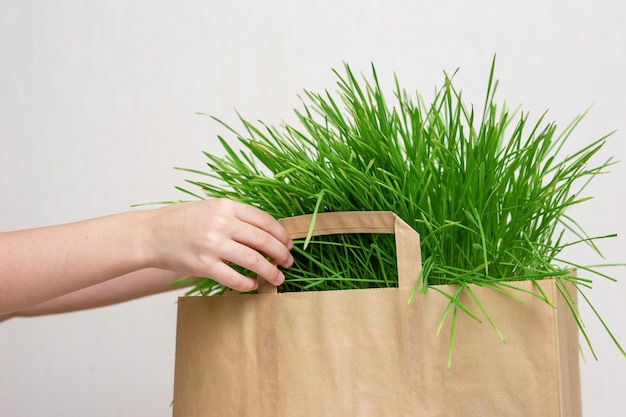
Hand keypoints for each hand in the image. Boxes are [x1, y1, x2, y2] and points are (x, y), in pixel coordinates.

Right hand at [142, 199, 293, 291]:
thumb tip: (266, 233)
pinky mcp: (203, 265)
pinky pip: (234, 278)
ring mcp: (213, 244)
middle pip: (264, 240)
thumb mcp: (211, 208)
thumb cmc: (182, 221)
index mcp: (226, 206)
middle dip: (281, 253)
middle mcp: (221, 223)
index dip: (282, 234)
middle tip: (288, 262)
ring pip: (254, 260)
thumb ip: (236, 217)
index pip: (265, 221)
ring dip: (270, 271)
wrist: (151, 234)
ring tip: (278, 278)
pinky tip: (253, 285)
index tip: (289, 244)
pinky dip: (248, 283)